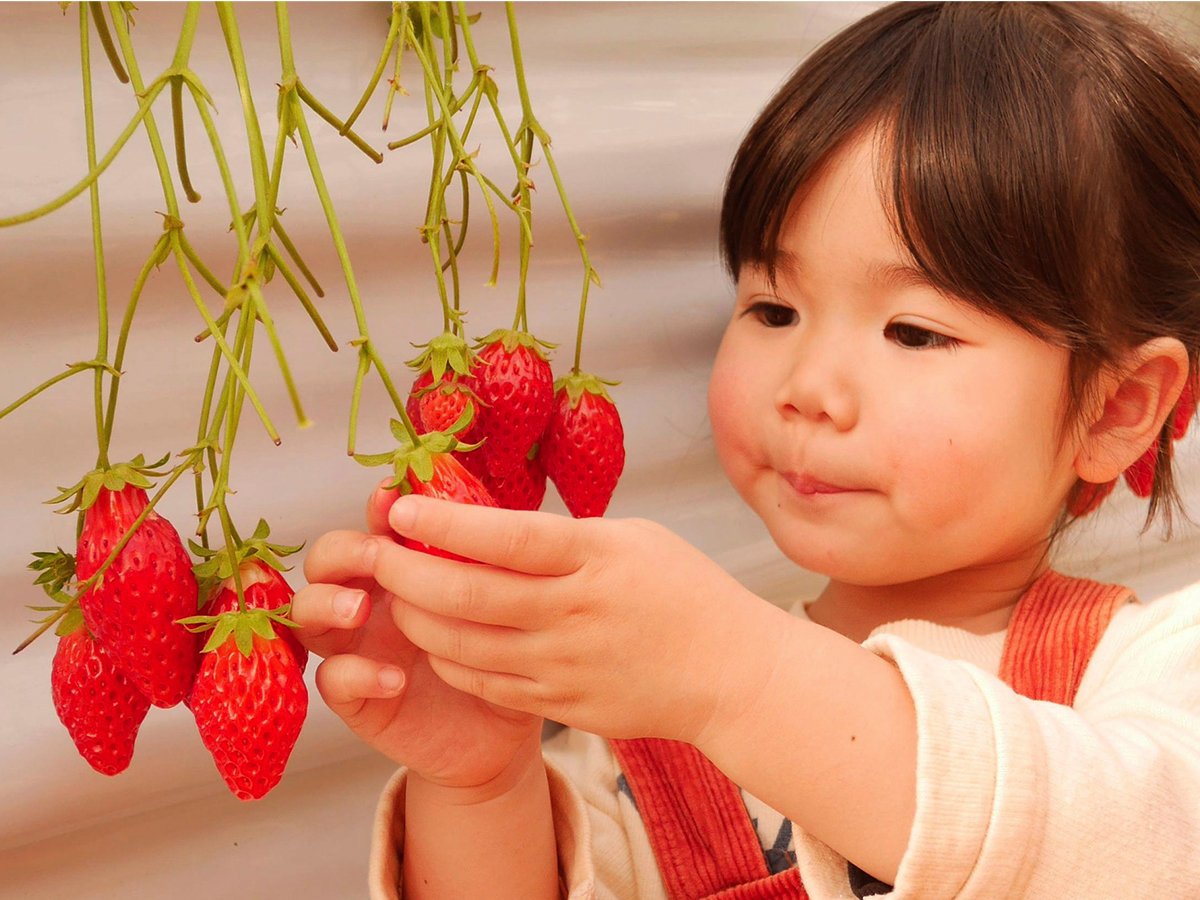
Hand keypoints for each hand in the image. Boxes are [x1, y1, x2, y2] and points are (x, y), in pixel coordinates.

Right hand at [290, 483, 543, 793]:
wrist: (500, 731)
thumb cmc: (499, 655)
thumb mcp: (499, 604)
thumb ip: (481, 562)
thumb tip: (482, 510)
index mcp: (403, 569)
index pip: (376, 526)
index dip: (378, 508)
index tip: (392, 496)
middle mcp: (370, 601)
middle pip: (326, 561)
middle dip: (343, 551)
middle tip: (374, 555)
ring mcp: (355, 647)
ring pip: (308, 613)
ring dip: (326, 603)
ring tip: (359, 609)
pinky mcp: (355, 697)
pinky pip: (332, 679)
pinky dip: (356, 674)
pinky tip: (394, 678)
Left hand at [377, 495, 783, 744]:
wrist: (729, 674)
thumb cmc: (685, 591)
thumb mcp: (633, 537)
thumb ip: (565, 535)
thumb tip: (490, 529)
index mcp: (596, 558)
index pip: (506, 537)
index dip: (445, 522)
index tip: (402, 508)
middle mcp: (575, 612)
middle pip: (470, 593)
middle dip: (409, 572)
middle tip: (380, 556)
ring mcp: (566, 665)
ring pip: (465, 645)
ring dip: (418, 619)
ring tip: (400, 597)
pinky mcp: (561, 703)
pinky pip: (485, 683)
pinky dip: (450, 659)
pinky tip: (437, 640)